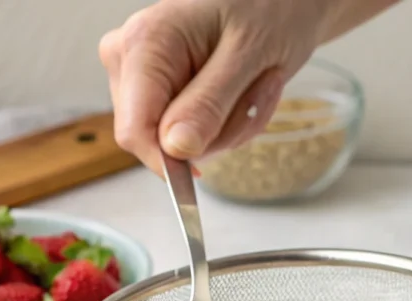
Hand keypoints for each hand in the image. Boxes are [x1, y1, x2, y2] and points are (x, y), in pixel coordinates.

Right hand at [100, 0, 397, 174]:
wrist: (281, 0)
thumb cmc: (267, 9)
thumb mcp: (248, 56)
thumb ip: (209, 104)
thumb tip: (175, 149)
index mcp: (144, 43)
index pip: (135, 131)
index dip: (168, 163)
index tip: (201, 173)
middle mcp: (130, 59)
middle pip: (159, 141)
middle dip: (216, 135)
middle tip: (254, 99)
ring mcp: (142, 78)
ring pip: (179, 144)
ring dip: (230, 128)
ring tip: (255, 86)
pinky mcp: (161, 93)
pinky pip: (191, 136)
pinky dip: (228, 125)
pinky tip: (244, 92)